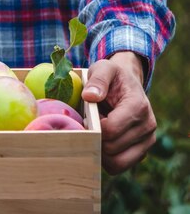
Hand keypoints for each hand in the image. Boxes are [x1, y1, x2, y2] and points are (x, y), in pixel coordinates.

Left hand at [82, 51, 155, 174]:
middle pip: (111, 149)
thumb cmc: (112, 77)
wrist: (126, 83)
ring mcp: (146, 141)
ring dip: (100, 152)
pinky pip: (119, 166)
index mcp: (138, 107)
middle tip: (90, 125)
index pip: (111, 130)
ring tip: (97, 134)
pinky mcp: (141, 151)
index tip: (86, 117)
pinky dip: (106, 158)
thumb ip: (97, 79)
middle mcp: (147, 126)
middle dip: (94, 139)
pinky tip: (102, 142)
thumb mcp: (103, 69)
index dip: (92, 128)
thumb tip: (90, 96)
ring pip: (117, 163)